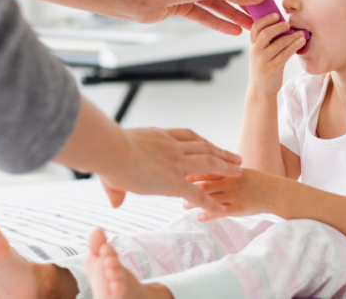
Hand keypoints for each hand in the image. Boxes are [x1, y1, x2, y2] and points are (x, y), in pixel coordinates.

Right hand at [97, 127, 242, 211]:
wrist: (111, 151)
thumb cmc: (106, 153)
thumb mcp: (111, 166)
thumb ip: (115, 187)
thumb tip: (114, 202)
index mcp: (159, 137)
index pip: (186, 136)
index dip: (200, 141)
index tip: (209, 144)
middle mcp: (172, 147)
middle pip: (204, 147)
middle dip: (220, 152)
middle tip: (234, 156)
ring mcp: (176, 163)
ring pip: (209, 164)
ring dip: (225, 167)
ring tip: (239, 171)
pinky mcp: (173, 182)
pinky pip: (198, 193)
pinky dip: (210, 202)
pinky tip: (221, 209)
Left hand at [183, 168, 283, 220]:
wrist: (275, 192)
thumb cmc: (257, 182)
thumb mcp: (240, 172)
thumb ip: (223, 171)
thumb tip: (204, 171)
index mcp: (230, 171)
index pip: (207, 169)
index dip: (192, 171)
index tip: (178, 173)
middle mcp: (230, 182)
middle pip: (204, 183)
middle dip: (188, 187)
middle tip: (176, 190)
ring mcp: (233, 195)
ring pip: (209, 198)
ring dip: (194, 202)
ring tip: (184, 206)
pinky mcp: (237, 209)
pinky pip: (219, 212)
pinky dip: (207, 214)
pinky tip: (199, 217)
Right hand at [247, 14, 306, 95]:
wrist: (261, 90)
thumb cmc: (264, 68)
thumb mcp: (260, 54)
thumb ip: (266, 41)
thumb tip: (284, 25)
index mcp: (252, 45)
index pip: (255, 27)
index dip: (266, 19)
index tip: (277, 15)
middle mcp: (256, 51)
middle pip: (266, 33)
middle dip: (279, 26)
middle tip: (288, 24)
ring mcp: (263, 60)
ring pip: (278, 43)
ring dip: (291, 36)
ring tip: (301, 33)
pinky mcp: (273, 68)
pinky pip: (285, 54)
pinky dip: (295, 46)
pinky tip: (301, 42)